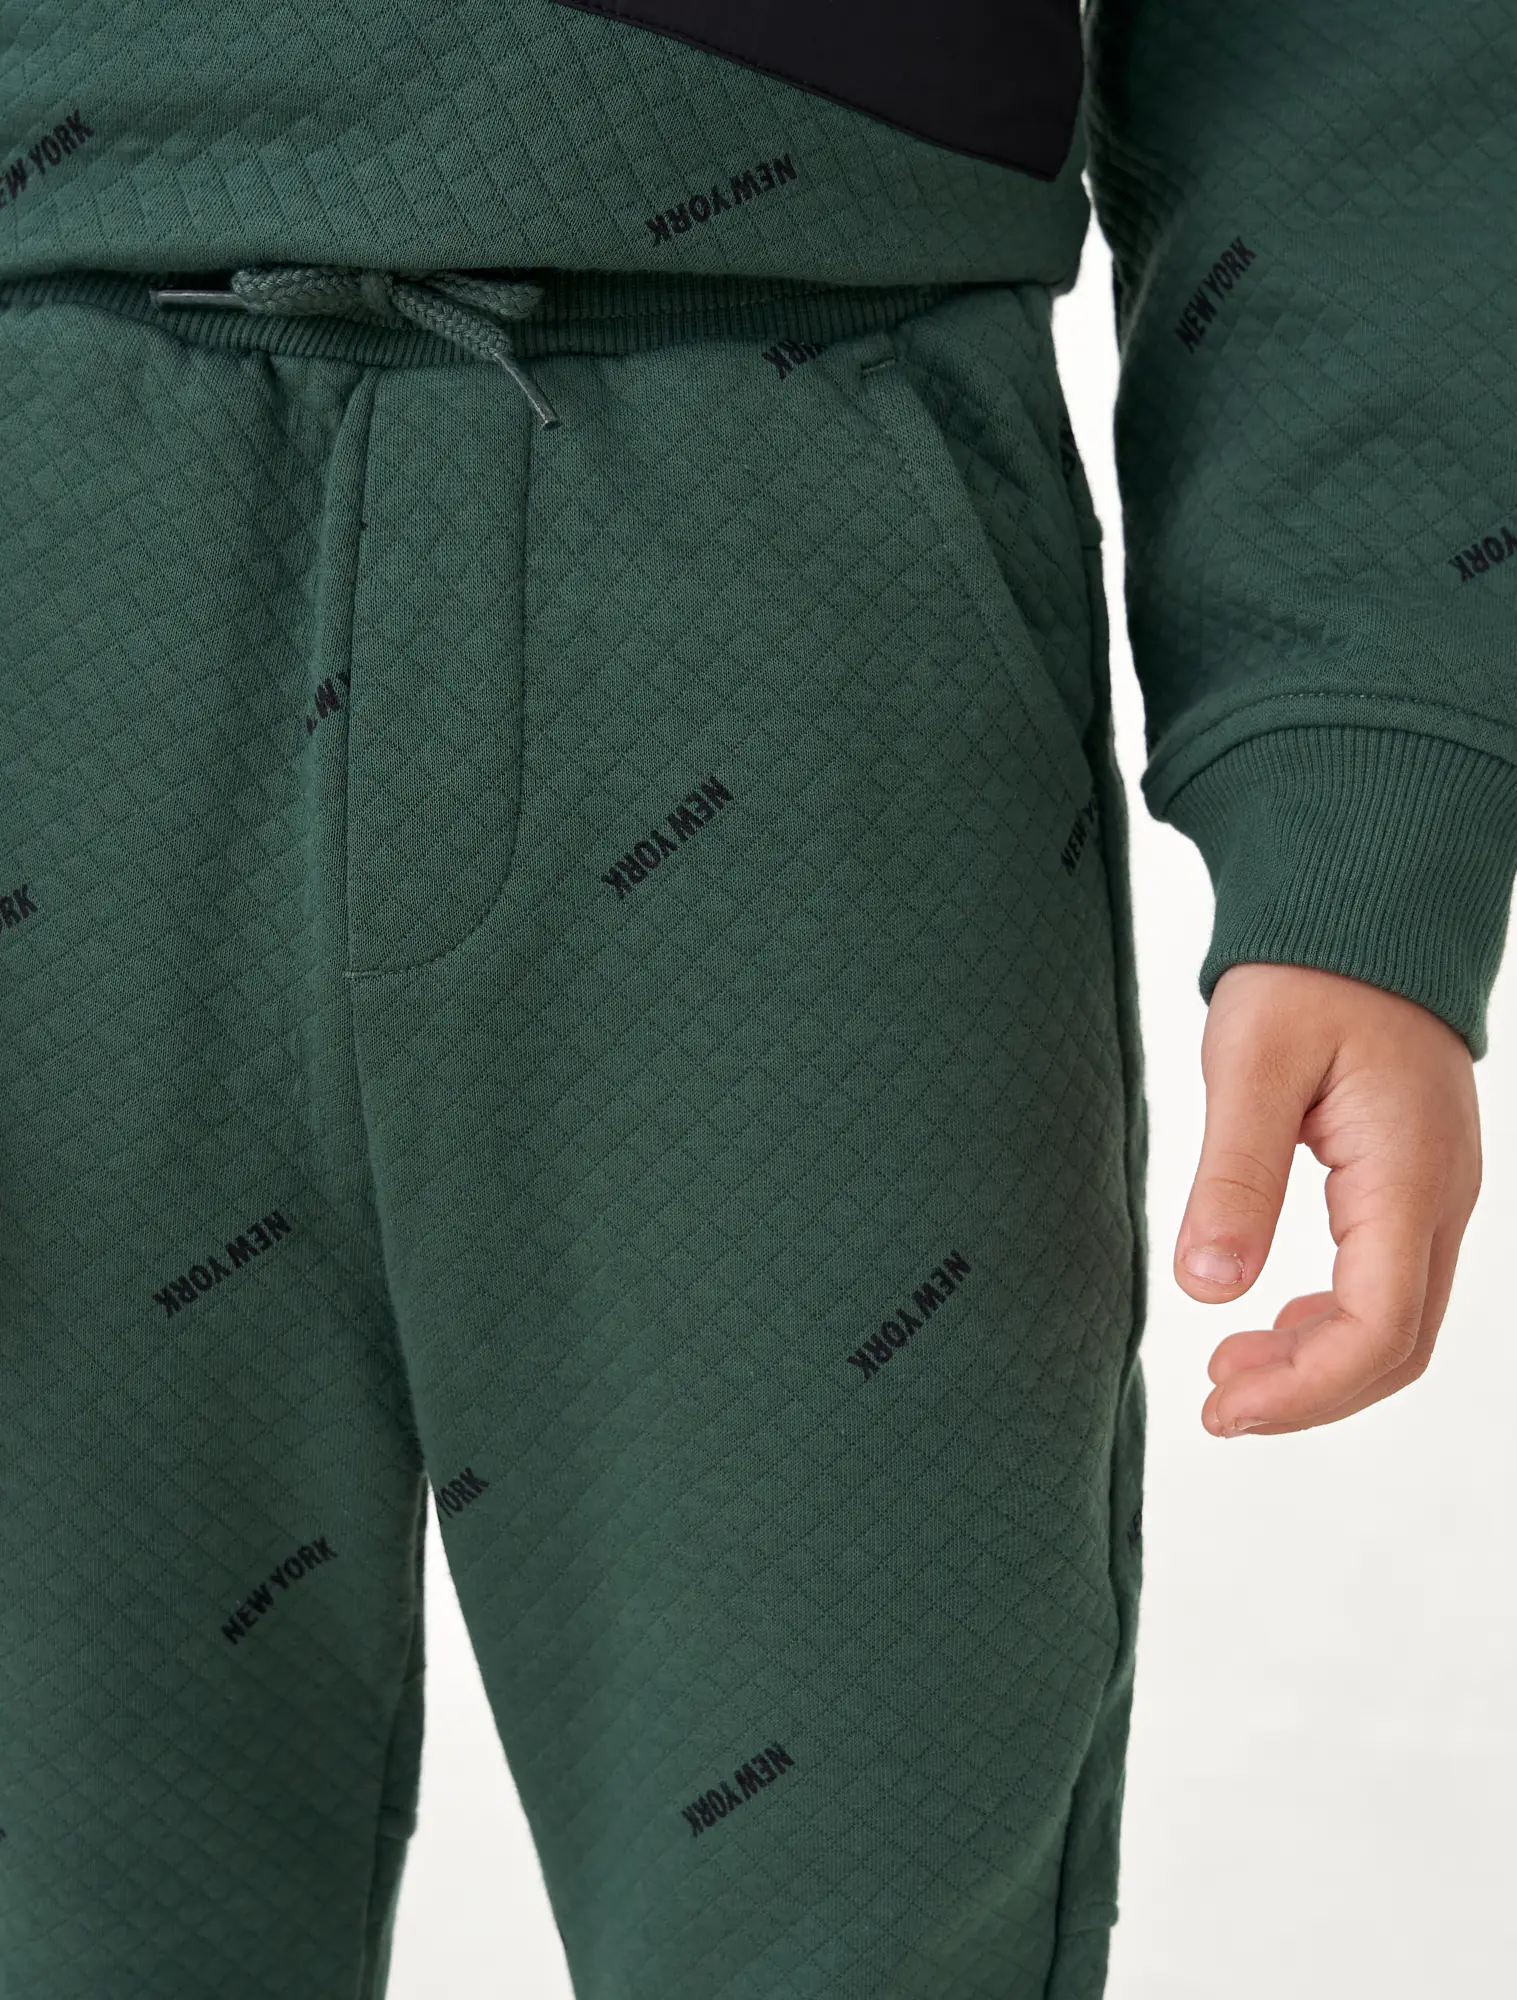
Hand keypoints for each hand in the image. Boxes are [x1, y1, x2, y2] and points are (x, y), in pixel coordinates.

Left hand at [1173, 962, 1481, 1435]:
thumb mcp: (1250, 1063)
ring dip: (1320, 1363)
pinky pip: (1391, 1281)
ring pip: (1398, 1320)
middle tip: (1218, 1408)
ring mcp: (1436, 1192)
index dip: (1305, 1390)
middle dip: (1310, 1394)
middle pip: (1398, 1344)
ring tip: (1229, 1373)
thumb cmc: (1307, 973)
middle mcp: (1440, 1196)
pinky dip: (1333, 1321)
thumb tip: (1208, 1288)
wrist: (1361, 913)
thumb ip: (1234, 1177)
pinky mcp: (1415, 1183)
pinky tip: (1271, 1321)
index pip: (1378, 1327)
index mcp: (1406, 1176)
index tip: (1224, 1410)